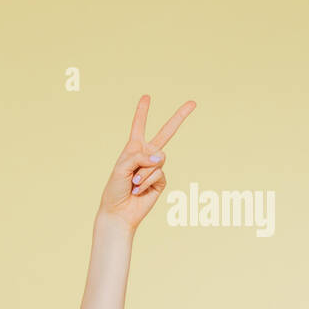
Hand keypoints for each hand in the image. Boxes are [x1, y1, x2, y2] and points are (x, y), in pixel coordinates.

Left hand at [96, 94, 194, 230]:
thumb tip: (161, 156)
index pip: (139, 127)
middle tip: (193, 103)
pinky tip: (139, 190)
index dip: (142, 112)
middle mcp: (146, 155)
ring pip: (158, 159)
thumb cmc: (115, 189)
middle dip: (179, 117)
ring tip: (133, 183)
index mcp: (133, 149)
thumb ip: (139, 157)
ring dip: (143, 172)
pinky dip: (147, 181)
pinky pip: (159, 173)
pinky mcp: (161, 180)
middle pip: (166, 133)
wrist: (119, 211)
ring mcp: (155, 167)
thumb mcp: (121, 168)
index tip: (146, 97)